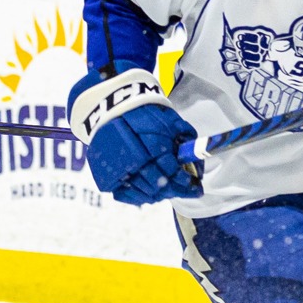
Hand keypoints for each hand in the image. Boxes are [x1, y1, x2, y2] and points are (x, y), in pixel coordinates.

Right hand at [70, 67, 201, 204]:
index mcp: (154, 147)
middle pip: (161, 186)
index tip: (193, 185)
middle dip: (175, 190)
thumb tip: (195, 156)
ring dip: (159, 195)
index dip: (185, 182)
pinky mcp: (107, 175)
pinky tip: (148, 194)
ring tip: (168, 191)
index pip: (174, 173)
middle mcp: (137, 162)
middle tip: (184, 190)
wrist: (110, 106)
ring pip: (144, 194)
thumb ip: (184, 136)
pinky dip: (139, 197)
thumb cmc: (143, 111)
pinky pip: (125, 195)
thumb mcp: (168, 119)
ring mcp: (120, 170)